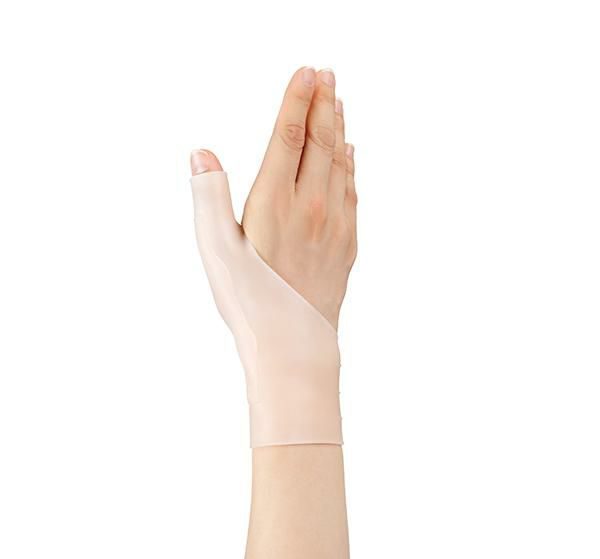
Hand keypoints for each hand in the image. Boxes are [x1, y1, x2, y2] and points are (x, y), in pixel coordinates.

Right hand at [191, 67, 356, 328]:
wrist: (294, 346)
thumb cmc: (250, 303)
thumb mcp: (216, 251)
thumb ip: (208, 197)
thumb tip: (203, 154)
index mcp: (275, 202)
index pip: (290, 135)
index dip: (297, 99)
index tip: (306, 72)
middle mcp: (311, 206)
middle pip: (320, 141)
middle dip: (323, 102)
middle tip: (327, 74)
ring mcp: (334, 224)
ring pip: (340, 163)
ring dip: (339, 128)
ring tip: (338, 102)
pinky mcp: (346, 243)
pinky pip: (352, 192)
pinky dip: (350, 165)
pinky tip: (349, 154)